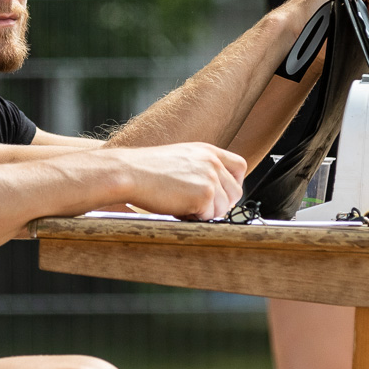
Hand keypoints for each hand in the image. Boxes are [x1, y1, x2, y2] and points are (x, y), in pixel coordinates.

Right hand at [108, 142, 245, 220]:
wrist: (129, 173)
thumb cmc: (146, 169)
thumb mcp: (179, 159)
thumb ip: (200, 169)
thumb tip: (214, 193)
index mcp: (207, 151)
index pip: (239, 166)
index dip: (233, 184)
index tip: (222, 194)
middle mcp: (212, 162)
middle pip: (235, 192)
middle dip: (219, 204)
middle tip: (197, 207)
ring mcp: (210, 178)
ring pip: (223, 208)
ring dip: (205, 213)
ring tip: (182, 205)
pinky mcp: (204, 195)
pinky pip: (209, 216)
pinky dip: (195, 218)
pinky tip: (178, 208)